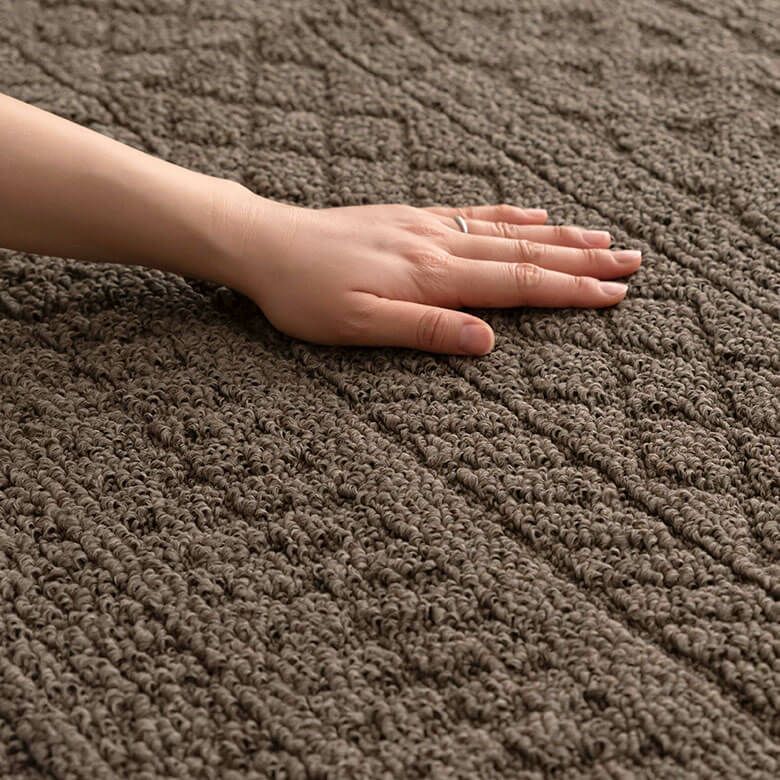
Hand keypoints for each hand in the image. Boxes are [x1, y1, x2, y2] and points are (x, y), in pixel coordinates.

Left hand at [222, 190, 641, 355]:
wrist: (267, 244)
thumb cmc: (306, 295)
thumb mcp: (359, 327)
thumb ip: (425, 331)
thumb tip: (487, 342)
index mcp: (431, 277)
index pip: (516, 285)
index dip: (569, 292)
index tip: (614, 296)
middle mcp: (439, 245)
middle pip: (526, 253)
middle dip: (584, 260)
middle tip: (633, 262)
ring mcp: (427, 226)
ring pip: (508, 230)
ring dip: (560, 235)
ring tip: (604, 236)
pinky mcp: (412, 218)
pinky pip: (474, 212)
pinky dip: (512, 214)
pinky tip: (534, 212)